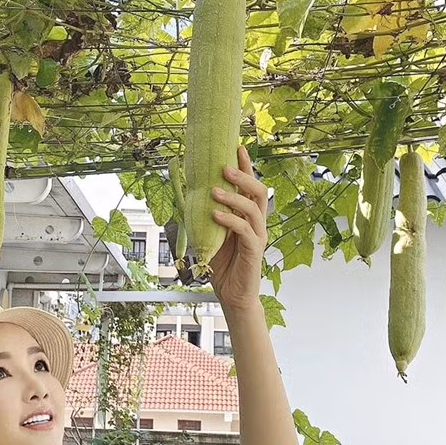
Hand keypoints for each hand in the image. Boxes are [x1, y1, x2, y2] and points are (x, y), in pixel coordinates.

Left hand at [208, 145, 268, 313]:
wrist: (232, 296)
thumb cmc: (222, 266)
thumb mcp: (210, 237)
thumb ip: (205, 218)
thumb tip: (186, 198)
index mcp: (247, 218)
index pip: (250, 187)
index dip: (246, 167)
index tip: (237, 148)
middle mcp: (256, 224)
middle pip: (259, 192)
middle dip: (244, 176)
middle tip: (224, 167)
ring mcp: (257, 237)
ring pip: (254, 209)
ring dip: (233, 197)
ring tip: (215, 190)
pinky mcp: (254, 252)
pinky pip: (246, 231)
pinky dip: (230, 220)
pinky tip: (215, 215)